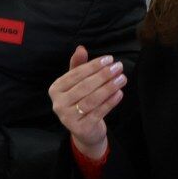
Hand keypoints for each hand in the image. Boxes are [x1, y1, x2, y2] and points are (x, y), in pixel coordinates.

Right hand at [49, 46, 124, 160]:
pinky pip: (98, 112)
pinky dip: (110, 102)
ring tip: (122, 79)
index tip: (109, 59)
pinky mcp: (80, 128)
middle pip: (84, 86)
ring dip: (109, 88)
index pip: (76, 74)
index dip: (93, 65)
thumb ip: (78, 66)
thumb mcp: (77, 83)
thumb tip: (81, 48)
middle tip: (119, 67)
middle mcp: (58, 103)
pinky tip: (119, 93)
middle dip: (103, 75)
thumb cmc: (81, 101)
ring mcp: (67, 117)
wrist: (85, 130)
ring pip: (91, 99)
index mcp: (55, 89)